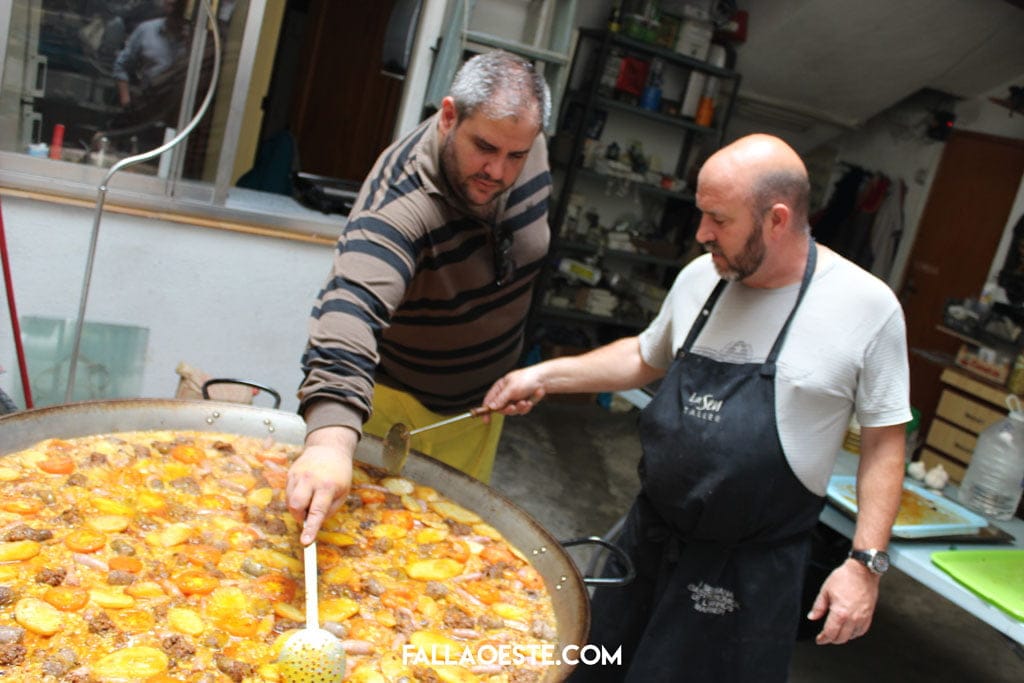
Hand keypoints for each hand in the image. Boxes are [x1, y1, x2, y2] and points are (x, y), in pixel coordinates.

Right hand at [286, 427, 356, 544]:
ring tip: (310, 498)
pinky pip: (288, 493)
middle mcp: (311, 480)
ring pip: (290, 501)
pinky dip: (295, 498)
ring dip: (298, 507)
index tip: (306, 542)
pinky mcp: (290, 473)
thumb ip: (329, 510)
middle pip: (296, 506)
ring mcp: (298, 475)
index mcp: (327, 486)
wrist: (329, 449)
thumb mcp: (343, 492)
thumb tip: (313, 524)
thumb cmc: (339, 474)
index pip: (317, 511)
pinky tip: (305, 491)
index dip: (310, 528)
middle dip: (299, 516)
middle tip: (307, 516)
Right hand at [483, 367, 544, 415]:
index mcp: (500, 387)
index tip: (486, 420)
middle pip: (501, 409)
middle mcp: (506, 394)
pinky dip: (526, 407)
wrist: (544, 379)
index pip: (489, 400)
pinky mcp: (523, 403)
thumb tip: (490, 407)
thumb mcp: (511, 389)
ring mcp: (515, 399)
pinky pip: (522, 411)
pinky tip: (531, 400)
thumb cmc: (526, 379)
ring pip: (512, 412)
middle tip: (513, 407)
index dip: (486, 410)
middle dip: (508, 409)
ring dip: (519, 408)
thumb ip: (500, 399)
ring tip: (526, 401)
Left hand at [807, 558, 879, 643]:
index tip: (819, 639)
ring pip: (852, 636)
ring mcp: (862, 618)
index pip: (830, 633)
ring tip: (836, 631)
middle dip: (831, 639)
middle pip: (841, 638)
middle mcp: (853, 618)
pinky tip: (848, 629)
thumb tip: (812, 617)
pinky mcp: (869, 616)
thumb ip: (818, 606)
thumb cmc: (844, 578)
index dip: (823, 639)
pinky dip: (854, 633)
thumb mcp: (825, 590)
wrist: (862, 571)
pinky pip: (861, 631)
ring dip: (843, 636)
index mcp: (840, 613)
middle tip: (826, 636)